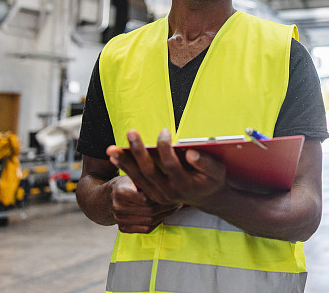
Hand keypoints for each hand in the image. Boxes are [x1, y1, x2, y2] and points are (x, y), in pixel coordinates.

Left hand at [107, 129, 227, 209]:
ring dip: (124, 162)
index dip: (166, 148)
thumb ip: (206, 163)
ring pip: (139, 178)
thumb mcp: (217, 171)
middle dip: (138, 151)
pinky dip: (125, 169)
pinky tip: (115, 157)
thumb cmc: (212, 179)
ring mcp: (159, 196)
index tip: (163, 131)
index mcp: (185, 185)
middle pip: (149, 171)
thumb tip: (190, 153)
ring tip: (111, 148)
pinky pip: (136, 181)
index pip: (171, 165)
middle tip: (131, 132)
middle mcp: (169, 193)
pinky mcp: (152, 196)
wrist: (206, 198)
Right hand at [109, 175, 180, 232]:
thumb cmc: (127, 182)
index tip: (175, 192)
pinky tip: (166, 215)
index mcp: (121, 192)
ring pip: (149, 221)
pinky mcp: (122, 228)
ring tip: (175, 207)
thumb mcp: (134, 174)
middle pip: (150, 211)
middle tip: (179, 200)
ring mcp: (119, 219)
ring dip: (166, 215)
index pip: (147, 199)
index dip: (163, 196)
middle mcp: (117, 207)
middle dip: (167, 207)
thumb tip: (170, 176)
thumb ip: (147, 177)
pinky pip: (145, 229)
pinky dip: (158, 223)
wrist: (107, 197)